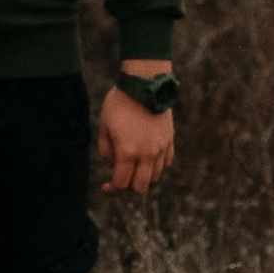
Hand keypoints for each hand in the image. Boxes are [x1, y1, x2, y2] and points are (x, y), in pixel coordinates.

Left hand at [98, 76, 175, 196]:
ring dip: (143, 175)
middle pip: (140, 186)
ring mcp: (161, 148)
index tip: (105, 186)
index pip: (122, 184)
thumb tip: (114, 165)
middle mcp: (147, 154)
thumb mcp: (104, 126)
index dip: (112, 189)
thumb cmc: (120, 103)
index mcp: (127, 152)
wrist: (145, 83)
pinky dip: (156, 164)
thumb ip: (106, 151)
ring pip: (155, 176)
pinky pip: (166, 162)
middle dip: (128, 186)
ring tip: (133, 163)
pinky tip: (147, 155)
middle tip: (121, 177)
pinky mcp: (170, 140)